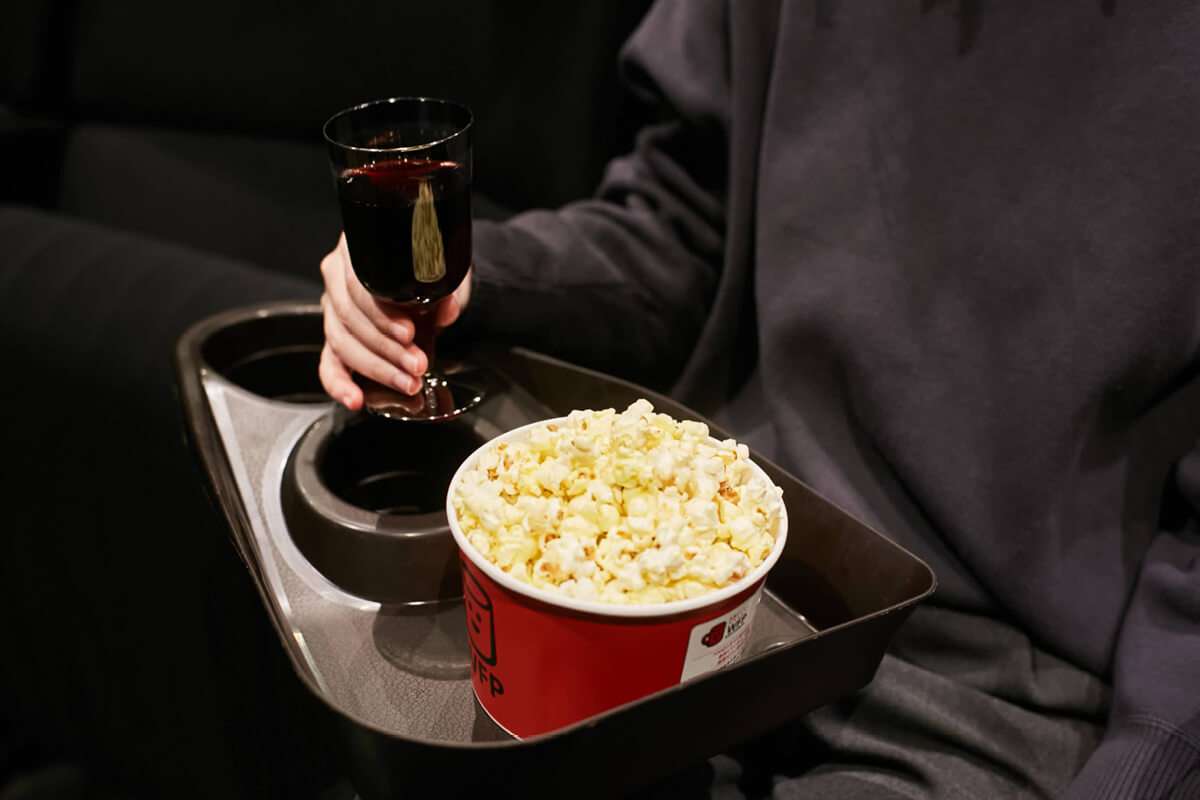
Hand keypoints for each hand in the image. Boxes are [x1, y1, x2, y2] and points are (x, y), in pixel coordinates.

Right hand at [318, 233, 470, 409]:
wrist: (429, 278)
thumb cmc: (428, 271)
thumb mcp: (442, 272)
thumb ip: (444, 289)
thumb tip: (446, 310)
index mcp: (357, 252)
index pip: (358, 287)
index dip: (383, 315)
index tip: (410, 333)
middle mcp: (338, 278)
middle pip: (350, 319)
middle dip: (387, 348)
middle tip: (417, 365)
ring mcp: (334, 309)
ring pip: (342, 343)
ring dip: (378, 368)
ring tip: (407, 381)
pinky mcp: (336, 337)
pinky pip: (329, 363)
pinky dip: (340, 384)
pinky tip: (355, 399)